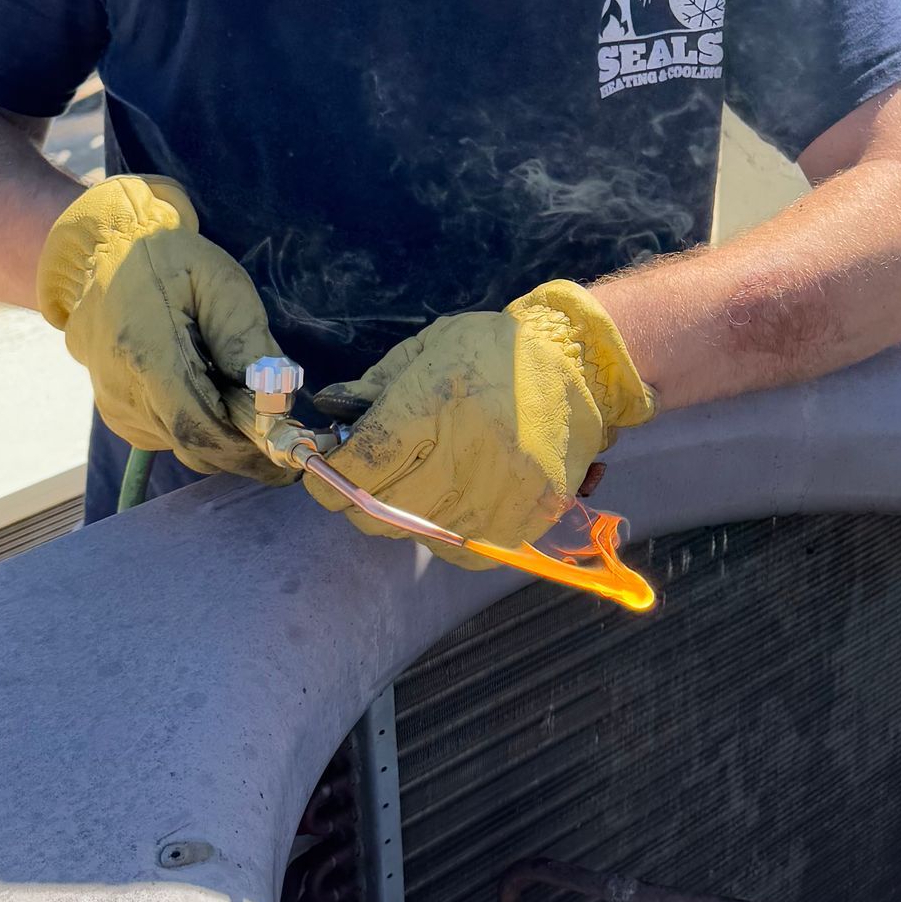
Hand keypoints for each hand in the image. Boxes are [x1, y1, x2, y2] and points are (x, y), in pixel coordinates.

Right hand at [37, 175, 295, 483]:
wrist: (103, 253)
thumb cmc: (169, 261)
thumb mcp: (219, 281)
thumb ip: (245, 338)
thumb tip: (273, 396)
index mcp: (147, 353)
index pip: (200, 428)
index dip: (246, 448)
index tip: (287, 454)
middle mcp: (123, 390)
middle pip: (194, 446)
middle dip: (245, 449)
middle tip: (286, 438)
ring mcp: (115, 404)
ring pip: (183, 446)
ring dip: (223, 437)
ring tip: (248, 403)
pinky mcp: (116, 412)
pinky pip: (167, 437)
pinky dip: (199, 429)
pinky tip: (211, 394)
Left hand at [307, 280, 653, 563]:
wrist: (578, 365)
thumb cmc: (496, 350)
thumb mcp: (427, 351)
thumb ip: (375, 389)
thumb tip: (329, 418)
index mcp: (432, 410)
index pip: (359, 468)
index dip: (328, 476)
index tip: (322, 469)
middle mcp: (464, 458)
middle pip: (380, 510)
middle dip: (356, 499)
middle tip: (359, 482)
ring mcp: (498, 495)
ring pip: (419, 534)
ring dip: (402, 516)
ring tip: (411, 487)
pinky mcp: (526, 517)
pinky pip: (464, 550)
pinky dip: (445, 537)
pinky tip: (447, 507)